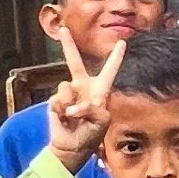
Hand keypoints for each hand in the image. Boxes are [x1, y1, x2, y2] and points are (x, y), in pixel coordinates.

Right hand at [47, 30, 124, 173]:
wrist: (72, 147)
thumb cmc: (90, 135)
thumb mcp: (101, 122)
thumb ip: (93, 109)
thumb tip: (75, 104)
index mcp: (100, 90)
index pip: (109, 70)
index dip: (115, 57)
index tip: (122, 42)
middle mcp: (83, 88)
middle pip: (74, 62)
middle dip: (68, 45)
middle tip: (64, 29)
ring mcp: (68, 94)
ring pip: (65, 87)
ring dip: (70, 103)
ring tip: (74, 117)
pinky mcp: (56, 102)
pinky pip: (57, 100)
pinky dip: (62, 110)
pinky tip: (65, 119)